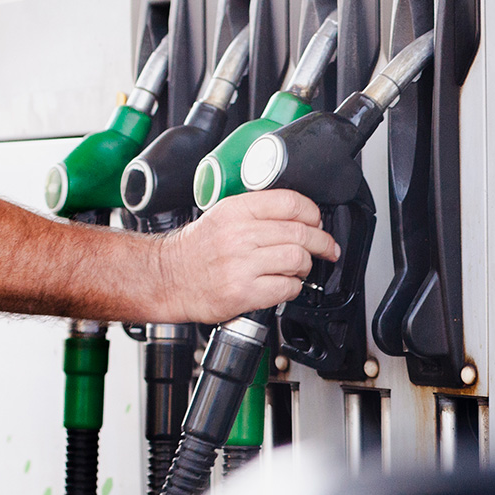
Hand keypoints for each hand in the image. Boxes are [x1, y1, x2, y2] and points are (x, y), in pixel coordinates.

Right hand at [155, 190, 339, 323]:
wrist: (168, 278)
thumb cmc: (197, 250)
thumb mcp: (223, 216)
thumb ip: (257, 212)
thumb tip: (299, 216)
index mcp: (236, 210)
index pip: (290, 203)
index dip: (313, 213)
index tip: (318, 222)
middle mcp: (239, 235)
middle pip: (300, 233)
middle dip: (322, 242)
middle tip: (327, 248)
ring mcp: (241, 264)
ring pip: (297, 259)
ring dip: (305, 266)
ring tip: (298, 268)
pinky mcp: (243, 292)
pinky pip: (287, 288)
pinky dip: (293, 288)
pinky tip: (284, 285)